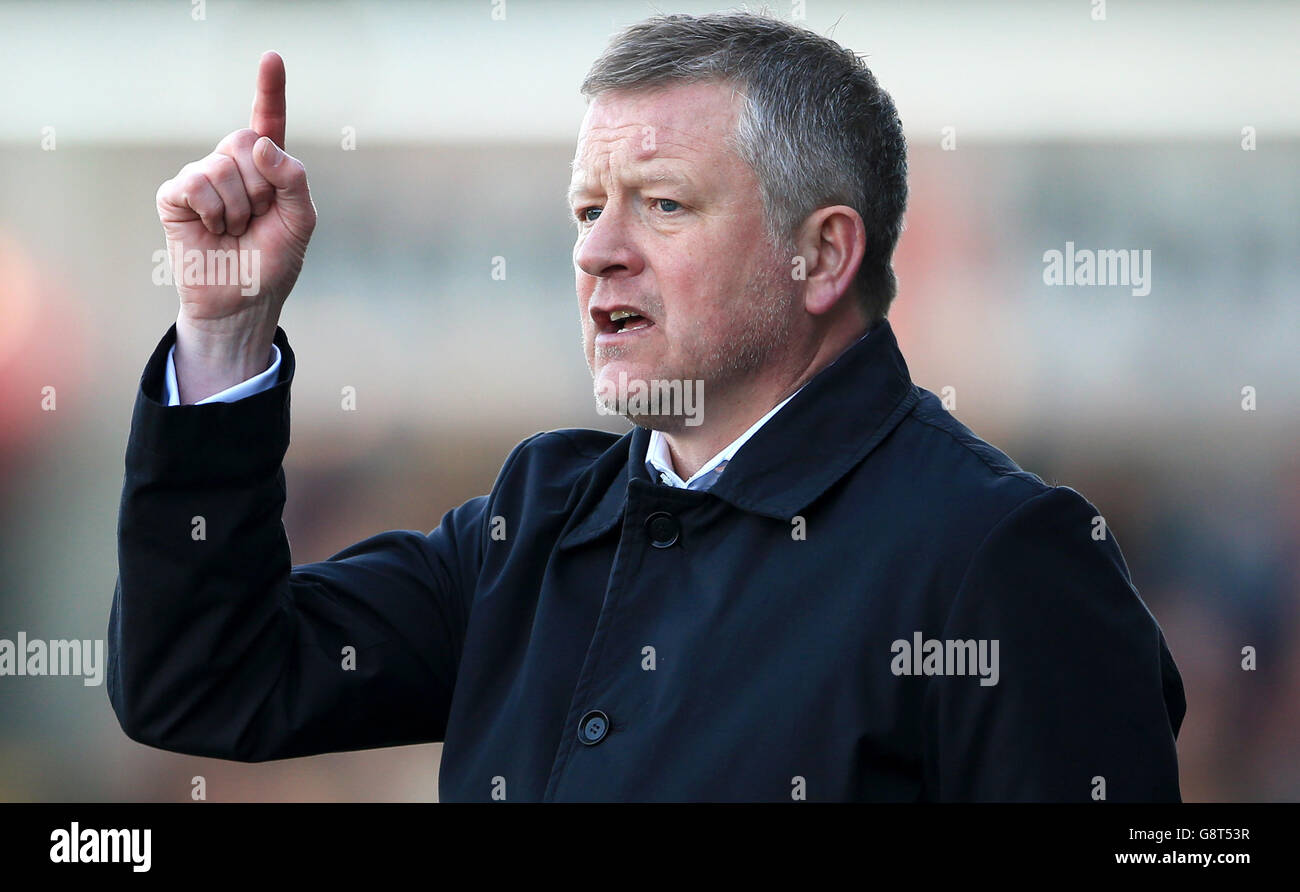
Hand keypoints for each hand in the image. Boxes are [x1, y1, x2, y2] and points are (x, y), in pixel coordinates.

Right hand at [156, 52, 316, 400]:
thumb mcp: (301, 222)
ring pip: (223, 166)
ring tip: (234, 230)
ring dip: (239, 206)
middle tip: (257, 218)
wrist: (242, 301)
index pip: (268, 122)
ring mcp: (201, 178)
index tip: (271, 58)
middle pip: (247, 141)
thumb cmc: (272, 262)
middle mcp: (232, 165)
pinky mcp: (175, 196)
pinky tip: (213, 229)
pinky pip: (195, 184)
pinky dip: (212, 210)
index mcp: (267, 168)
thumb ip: (294, 179)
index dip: (269, 90)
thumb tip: (262, 144)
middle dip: (262, 185)